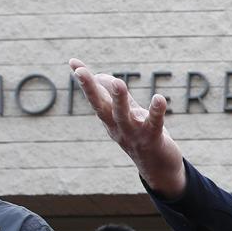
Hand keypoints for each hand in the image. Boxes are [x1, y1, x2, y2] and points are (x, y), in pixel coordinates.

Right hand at [70, 59, 186, 197]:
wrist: (159, 168)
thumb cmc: (141, 136)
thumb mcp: (126, 114)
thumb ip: (115, 97)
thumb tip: (100, 76)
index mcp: (109, 120)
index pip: (94, 97)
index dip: (84, 80)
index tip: (72, 61)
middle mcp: (117, 127)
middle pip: (101, 107)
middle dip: (90, 89)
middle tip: (81, 72)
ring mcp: (134, 134)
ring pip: (123, 116)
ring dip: (119, 99)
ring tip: (117, 82)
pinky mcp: (153, 138)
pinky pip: (154, 123)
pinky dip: (156, 111)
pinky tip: (159, 99)